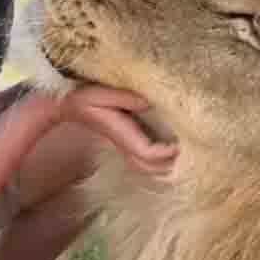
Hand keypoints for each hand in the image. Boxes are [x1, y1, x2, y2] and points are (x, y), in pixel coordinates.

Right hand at [48, 85, 177, 174]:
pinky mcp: (125, 141)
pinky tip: (172, 148)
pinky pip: (144, 156)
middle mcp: (124, 143)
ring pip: (147, 165)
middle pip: (149, 166)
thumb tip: (148, 102)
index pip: (147, 152)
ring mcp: (124, 145)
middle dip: (170, 164)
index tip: (180, 144)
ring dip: (165, 164)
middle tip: (192, 153)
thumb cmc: (83, 96)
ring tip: (185, 153)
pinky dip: (159, 158)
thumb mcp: (101, 92)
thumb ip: (124, 97)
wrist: (67, 104)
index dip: (165, 153)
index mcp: (121, 133)